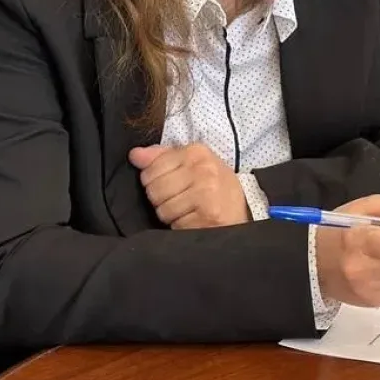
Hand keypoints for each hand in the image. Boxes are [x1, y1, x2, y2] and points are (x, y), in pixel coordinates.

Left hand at [128, 144, 251, 229]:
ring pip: (163, 209)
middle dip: (161, 200)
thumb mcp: (193, 164)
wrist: (244, 211)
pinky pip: (176, 224)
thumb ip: (161, 157)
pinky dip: (182, 227)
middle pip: (154, 190)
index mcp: (197, 152)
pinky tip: (195, 220)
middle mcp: (203, 169)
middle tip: (181, 199)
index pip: (152, 168)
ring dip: (171, 215)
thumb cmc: (214, 186)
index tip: (172, 183)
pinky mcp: (208, 215)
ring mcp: (206, 192)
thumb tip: (134, 155)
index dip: (154, 180)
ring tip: (188, 210)